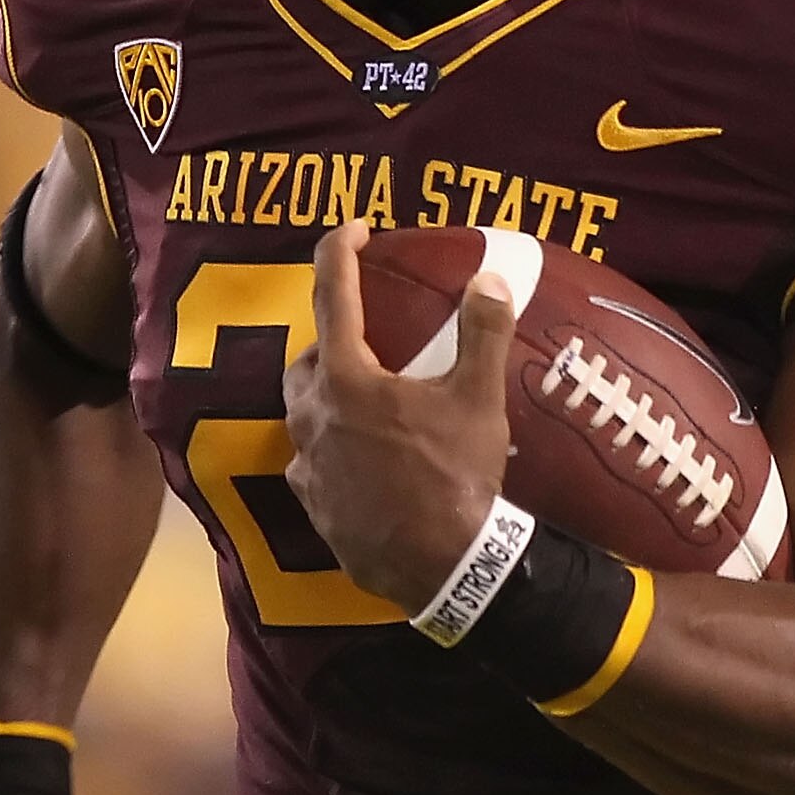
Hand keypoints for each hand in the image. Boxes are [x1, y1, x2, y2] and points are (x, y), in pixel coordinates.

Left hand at [283, 220, 518, 611]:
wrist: (441, 566)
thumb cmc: (456, 474)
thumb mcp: (479, 399)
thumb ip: (483, 332)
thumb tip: (490, 278)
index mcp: (347, 379)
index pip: (332, 295)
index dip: (340, 251)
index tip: (357, 228)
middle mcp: (313, 416)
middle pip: (308, 359)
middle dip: (331, 338)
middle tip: (370, 337)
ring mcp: (308, 464)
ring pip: (303, 411)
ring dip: (328, 393)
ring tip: (369, 397)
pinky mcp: (314, 504)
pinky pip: (312, 460)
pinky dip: (332, 445)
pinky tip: (364, 457)